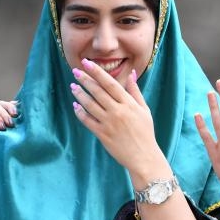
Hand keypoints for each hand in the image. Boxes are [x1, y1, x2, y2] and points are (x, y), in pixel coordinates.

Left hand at [69, 59, 165, 177]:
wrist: (143, 157)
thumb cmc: (145, 132)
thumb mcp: (144, 110)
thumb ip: (135, 91)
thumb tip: (131, 73)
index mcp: (128, 104)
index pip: (110, 83)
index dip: (97, 72)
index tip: (87, 63)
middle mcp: (118, 111)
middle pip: (98, 91)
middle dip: (85, 79)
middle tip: (75, 71)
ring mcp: (109, 123)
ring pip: (90, 105)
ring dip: (80, 94)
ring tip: (73, 86)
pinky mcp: (102, 134)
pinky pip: (87, 121)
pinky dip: (80, 112)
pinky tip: (75, 105)